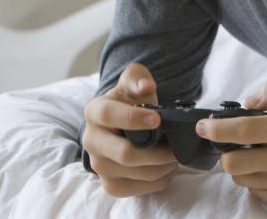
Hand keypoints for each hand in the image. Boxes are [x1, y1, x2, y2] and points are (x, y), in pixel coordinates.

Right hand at [82, 63, 178, 197]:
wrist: (121, 123)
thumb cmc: (129, 100)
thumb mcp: (132, 81)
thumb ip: (138, 78)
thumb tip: (145, 86)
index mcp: (94, 111)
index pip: (109, 115)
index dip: (133, 119)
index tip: (157, 120)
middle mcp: (91, 140)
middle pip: (124, 154)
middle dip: (156, 153)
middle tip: (175, 148)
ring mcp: (98, 165)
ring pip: (134, 173)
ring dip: (161, 167)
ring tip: (174, 157)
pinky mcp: (110, 184)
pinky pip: (136, 189)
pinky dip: (157, 181)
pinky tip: (166, 169)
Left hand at [196, 76, 266, 209]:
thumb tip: (249, 102)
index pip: (244, 132)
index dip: (218, 130)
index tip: (203, 126)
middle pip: (234, 163)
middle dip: (223, 151)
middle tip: (228, 140)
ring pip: (242, 178)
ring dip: (239, 164)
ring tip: (252, 151)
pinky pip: (256, 190)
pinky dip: (254, 177)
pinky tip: (266, 164)